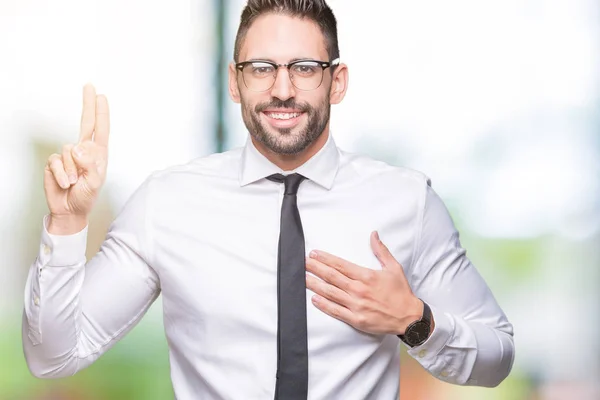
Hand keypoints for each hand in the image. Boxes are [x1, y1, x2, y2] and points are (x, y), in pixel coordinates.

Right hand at [43, 84, 109, 219]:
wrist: (70, 210)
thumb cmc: (86, 196)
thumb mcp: (95, 181)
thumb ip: (90, 163)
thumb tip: (80, 146)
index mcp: (98, 154)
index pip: (100, 129)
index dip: (101, 112)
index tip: (101, 96)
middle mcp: (84, 150)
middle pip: (85, 123)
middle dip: (88, 104)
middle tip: (89, 86)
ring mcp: (68, 155)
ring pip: (69, 151)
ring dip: (73, 170)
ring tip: (76, 182)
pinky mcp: (54, 162)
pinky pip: (57, 162)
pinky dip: (63, 175)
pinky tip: (66, 183)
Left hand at [305, 231, 427, 335]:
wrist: (409, 317)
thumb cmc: (401, 292)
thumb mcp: (393, 268)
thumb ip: (381, 250)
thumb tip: (373, 234)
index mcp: (366, 276)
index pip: (340, 265)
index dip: (325, 259)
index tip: (314, 254)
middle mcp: (359, 290)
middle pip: (331, 277)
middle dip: (315, 268)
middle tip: (302, 262)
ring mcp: (356, 305)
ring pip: (330, 293)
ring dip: (315, 284)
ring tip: (302, 278)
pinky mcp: (356, 319)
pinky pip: (336, 311)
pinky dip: (324, 305)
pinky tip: (314, 299)